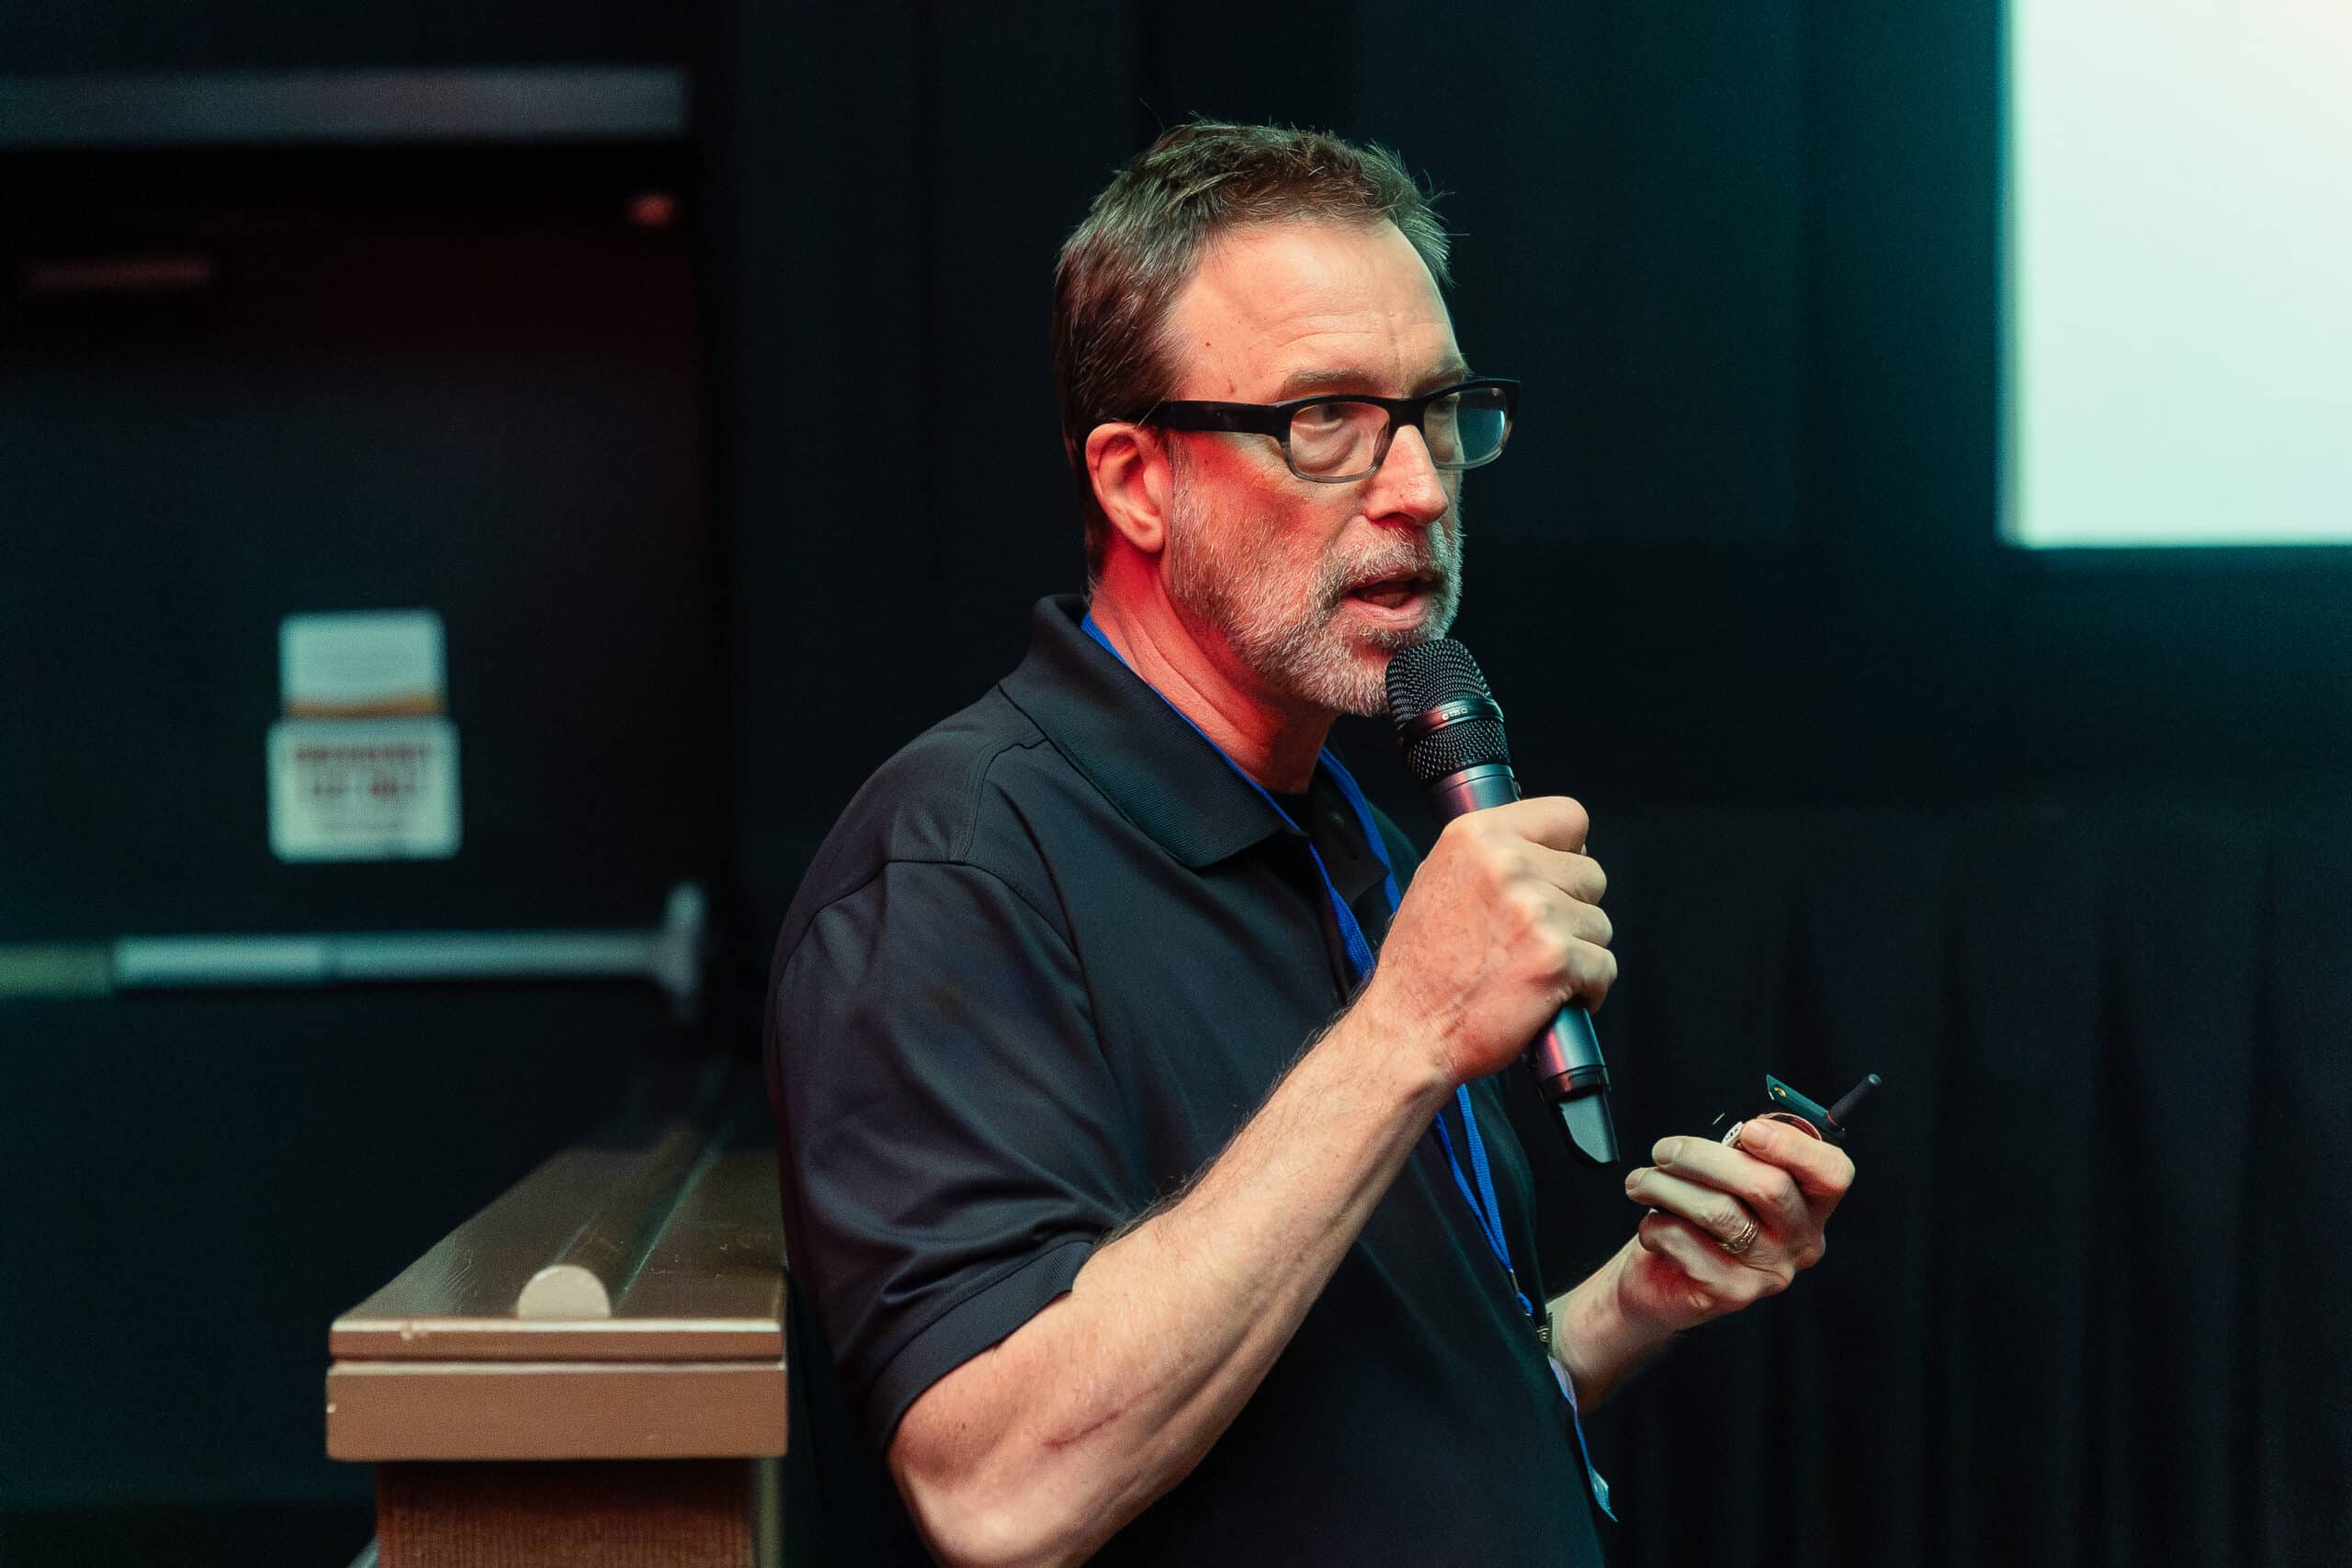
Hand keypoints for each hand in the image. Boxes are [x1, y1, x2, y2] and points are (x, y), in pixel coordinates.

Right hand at [1361, 796, 1614, 1087]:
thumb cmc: (1420, 966)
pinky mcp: (1557, 959)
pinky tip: (1550, 995)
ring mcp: (1536, 912)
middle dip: (1572, 908)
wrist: (1409, 1029)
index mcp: (1478, 836)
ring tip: (1533, 968)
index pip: (1569, 816)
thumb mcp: (1437, 879)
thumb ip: (1489, 855)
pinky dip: (1587, 988)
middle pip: (1591, 874)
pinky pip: (1605, 967)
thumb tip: (1541, 848)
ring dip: (1577, 950)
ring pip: (1600, 924)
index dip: (1567, 852)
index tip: (1556, 877)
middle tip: (1532, 937)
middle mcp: (1508, 865)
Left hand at [1615, 1115, 1854, 1332]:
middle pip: (1769, 1186)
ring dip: (1667, 1188)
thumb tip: (1732, 1133)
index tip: (1749, 1129)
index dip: (1794, 1147)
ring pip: (1721, 1212)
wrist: (1659, 1281)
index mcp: (1808, 1204)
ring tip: (1640, 1183)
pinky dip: (1658, 1226)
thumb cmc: (1694, 1221)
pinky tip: (1652, 1227)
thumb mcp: (1723, 1181)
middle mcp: (1799, 1240)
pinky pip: (1690, 1243)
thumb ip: (1738, 1155)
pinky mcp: (1734, 1293)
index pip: (1831, 1174)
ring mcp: (1770, 1270)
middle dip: (1704, 1157)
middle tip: (1665, 1151)